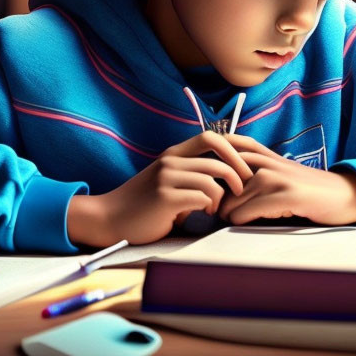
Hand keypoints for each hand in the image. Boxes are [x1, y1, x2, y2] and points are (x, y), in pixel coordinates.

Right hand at [68, 131, 269, 246]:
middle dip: (238, 172)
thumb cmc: (143, 204)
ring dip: (222, 196)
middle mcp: (170, 161)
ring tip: (215, 208)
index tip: (245, 165)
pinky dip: (210, 206)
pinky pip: (202, 197)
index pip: (211, 137)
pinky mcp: (164, 198)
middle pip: (218, 157)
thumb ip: (190, 174)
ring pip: (212, 180)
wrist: (110, 218)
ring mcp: (166, 178)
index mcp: (173, 154)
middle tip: (243, 188)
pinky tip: (204, 213)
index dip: (234, 148)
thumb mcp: (166, 180)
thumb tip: (227, 177)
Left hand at [217, 141, 355, 225]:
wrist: (344, 196)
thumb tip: (223, 186)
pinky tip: (243, 222)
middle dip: (218, 196)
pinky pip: (249, 209)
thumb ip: (255, 172)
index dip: (213, 160)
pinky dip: (241, 218)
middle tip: (216, 210)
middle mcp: (268, 161)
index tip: (211, 181)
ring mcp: (277, 177)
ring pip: (234, 198)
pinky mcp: (286, 195)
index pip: (227, 143)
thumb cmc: (307, 190)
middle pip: (225, 177)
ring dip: (228, 212)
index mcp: (265, 154)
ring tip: (231, 218)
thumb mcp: (280, 173)